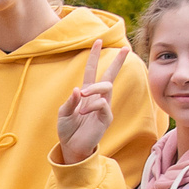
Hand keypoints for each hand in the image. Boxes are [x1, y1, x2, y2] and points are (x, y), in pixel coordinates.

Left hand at [55, 45, 125, 164]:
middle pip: (110, 76)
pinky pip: (103, 104)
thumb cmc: (68, 130)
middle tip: (125, 48)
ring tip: (83, 95)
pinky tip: (84, 112)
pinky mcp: (106, 118)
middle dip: (118, 62)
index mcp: (86, 94)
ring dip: (94, 88)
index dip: (94, 57)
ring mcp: (104, 107)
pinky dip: (92, 105)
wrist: (72, 148)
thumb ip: (70, 101)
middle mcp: (97, 98)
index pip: (92, 71)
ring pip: (106, 87)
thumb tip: (79, 89)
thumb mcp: (63, 113)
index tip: (97, 41)